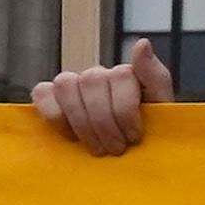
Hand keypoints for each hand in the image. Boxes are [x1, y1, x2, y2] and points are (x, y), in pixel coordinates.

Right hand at [32, 43, 171, 153]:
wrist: (128, 162)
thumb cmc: (145, 138)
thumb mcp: (161, 112)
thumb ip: (156, 77)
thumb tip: (142, 43)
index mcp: (125, 76)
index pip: (120, 74)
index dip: (125, 109)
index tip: (134, 137)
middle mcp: (97, 76)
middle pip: (92, 80)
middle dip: (104, 121)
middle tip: (115, 148)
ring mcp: (73, 86)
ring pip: (66, 84)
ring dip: (81, 120)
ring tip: (96, 148)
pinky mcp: (50, 98)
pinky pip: (42, 93)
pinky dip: (55, 115)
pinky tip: (71, 137)